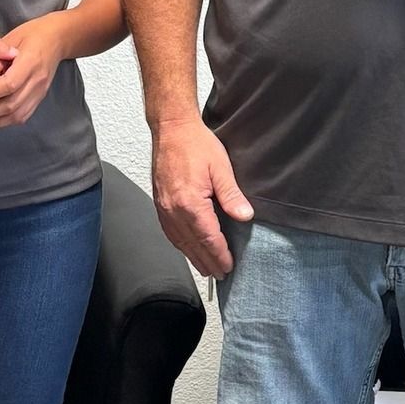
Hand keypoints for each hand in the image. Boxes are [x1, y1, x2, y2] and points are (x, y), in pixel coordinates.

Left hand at [0, 13, 67, 127]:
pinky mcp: (38, 98)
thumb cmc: (34, 35)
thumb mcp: (12, 38)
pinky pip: (22, 116)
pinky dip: (5, 121)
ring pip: (16, 115)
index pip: (10, 84)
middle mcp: (38, 80)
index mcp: (31, 62)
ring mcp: (40, 91)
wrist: (56, 39)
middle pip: (12, 104)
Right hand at [152, 114, 253, 277]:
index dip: (219, 254)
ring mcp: (164, 208)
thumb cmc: (195, 144)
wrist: (171, 129)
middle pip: (192, 245)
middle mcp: (174, 210)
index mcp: (190, 203)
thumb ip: (232, 195)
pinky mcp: (160, 204)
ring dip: (193, 257)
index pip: (208, 238)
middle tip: (220, 275)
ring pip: (179, 242)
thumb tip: (244, 216)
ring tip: (206, 268)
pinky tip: (187, 248)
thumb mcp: (221, 167)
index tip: (228, 266)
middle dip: (207, 262)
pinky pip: (170, 232)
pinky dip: (180, 245)